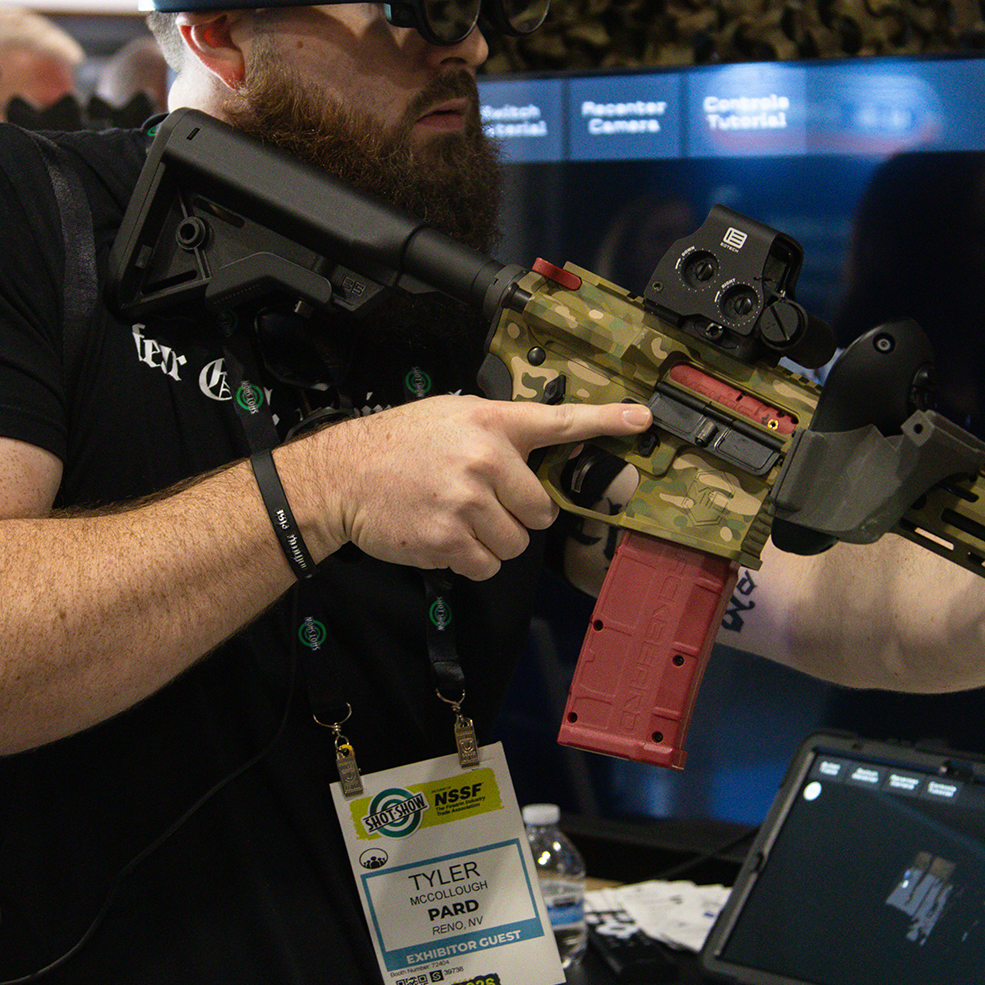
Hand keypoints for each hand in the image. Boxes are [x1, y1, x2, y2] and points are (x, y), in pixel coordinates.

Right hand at [285, 397, 652, 581]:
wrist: (343, 476)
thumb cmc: (398, 446)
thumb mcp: (451, 417)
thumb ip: (498, 432)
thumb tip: (538, 456)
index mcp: (490, 423)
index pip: (558, 421)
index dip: (606, 421)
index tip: (641, 420)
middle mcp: (484, 459)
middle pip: (541, 511)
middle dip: (518, 515)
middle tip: (483, 503)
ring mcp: (467, 502)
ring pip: (517, 544)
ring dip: (494, 541)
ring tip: (459, 519)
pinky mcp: (450, 540)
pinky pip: (488, 566)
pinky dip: (472, 561)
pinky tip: (446, 537)